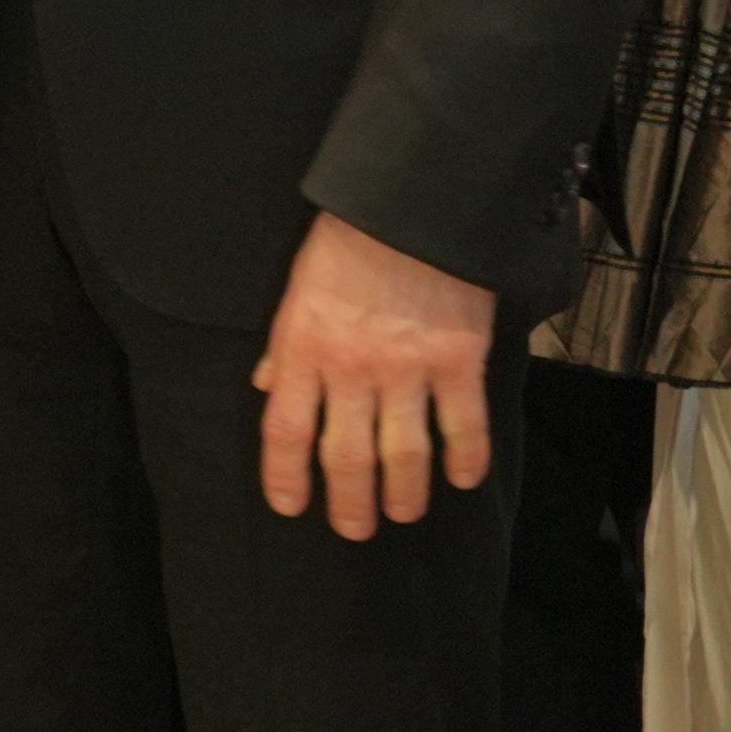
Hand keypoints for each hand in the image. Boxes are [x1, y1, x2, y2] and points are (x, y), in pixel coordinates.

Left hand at [253, 210, 493, 537]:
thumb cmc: (347, 240)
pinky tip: (463, 480)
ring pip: (403, 454)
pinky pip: (463, 425)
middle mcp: (351, 371)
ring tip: (404, 513)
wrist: (412, 201)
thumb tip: (265, 386)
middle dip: (349, 503)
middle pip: (345, 456)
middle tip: (355, 530)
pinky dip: (466, 459)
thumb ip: (283, 346)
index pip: (285, 431)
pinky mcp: (458, 362)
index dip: (285, 477)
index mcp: (303, 350)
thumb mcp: (296, 289)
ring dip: (404, 493)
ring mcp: (408, 370)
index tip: (290, 507)